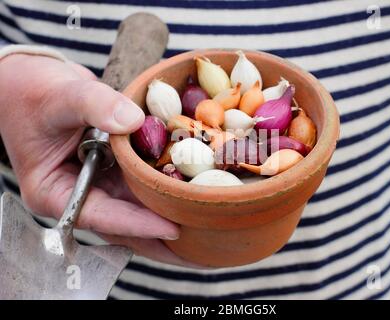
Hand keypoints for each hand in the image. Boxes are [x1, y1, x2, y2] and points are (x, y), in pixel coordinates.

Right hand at [0, 54, 196, 266]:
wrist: (35, 83)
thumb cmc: (34, 92)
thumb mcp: (60, 97)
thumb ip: (94, 105)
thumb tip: (133, 121)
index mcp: (54, 192)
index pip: (100, 216)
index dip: (137, 224)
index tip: (172, 228)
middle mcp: (80, 193)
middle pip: (124, 221)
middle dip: (160, 232)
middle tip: (199, 241)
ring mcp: (99, 182)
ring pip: (137, 204)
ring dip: (167, 210)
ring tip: (204, 224)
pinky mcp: (114, 168)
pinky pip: (141, 181)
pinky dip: (164, 183)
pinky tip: (192, 189)